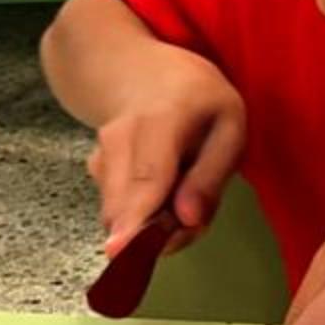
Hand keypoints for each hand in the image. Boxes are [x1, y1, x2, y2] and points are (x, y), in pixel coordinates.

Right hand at [85, 50, 245, 256]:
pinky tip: (164, 186)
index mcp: (162, 120)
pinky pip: (120, 210)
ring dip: (156, 223)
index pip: (147, 178)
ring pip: (122, 215)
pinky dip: (144, 213)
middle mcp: (119, 139)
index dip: (135, 219)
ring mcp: (101, 156)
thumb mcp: (229, 124)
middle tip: (192, 221)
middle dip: (160, 234)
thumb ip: (211, 175)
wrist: (136, 71)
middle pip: (128, 207)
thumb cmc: (196, 99)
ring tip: (184, 191)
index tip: (121, 252)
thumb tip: (188, 222)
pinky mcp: (95, 172)